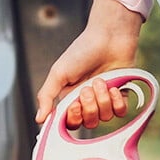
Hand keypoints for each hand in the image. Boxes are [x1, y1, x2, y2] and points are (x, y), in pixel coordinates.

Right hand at [35, 0, 142, 127]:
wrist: (108, 36)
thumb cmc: (82, 51)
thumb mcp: (59, 72)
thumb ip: (46, 96)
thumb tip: (38, 120)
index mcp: (70, 97)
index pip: (71, 122)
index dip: (74, 118)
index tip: (74, 104)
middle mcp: (87, 101)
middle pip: (88, 123)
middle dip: (89, 106)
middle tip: (88, 87)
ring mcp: (105, 99)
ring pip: (105, 118)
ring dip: (103, 99)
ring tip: (101, 80)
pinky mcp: (121, 95)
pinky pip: (120, 112)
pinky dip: (117, 101)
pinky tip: (114, 87)